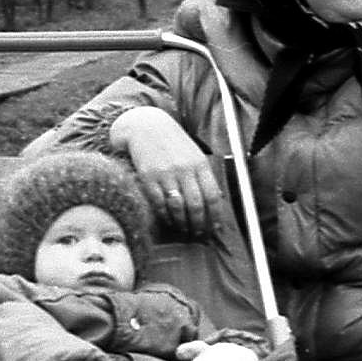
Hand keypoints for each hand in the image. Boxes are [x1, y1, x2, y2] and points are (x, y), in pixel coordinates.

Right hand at [109, 107, 222, 239]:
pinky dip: (165, 215)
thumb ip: (203, 175)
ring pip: (178, 207)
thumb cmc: (172, 143)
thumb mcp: (193, 154)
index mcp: (199, 164)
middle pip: (196, 205)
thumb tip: (215, 201)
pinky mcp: (148, 177)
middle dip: (198, 224)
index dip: (215, 215)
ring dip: (182, 222)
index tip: (214, 227)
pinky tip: (168, 219)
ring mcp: (166, 174)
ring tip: (183, 229)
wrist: (146, 126)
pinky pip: (159, 203)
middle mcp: (184, 169)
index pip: (213, 195)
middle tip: (198, 233)